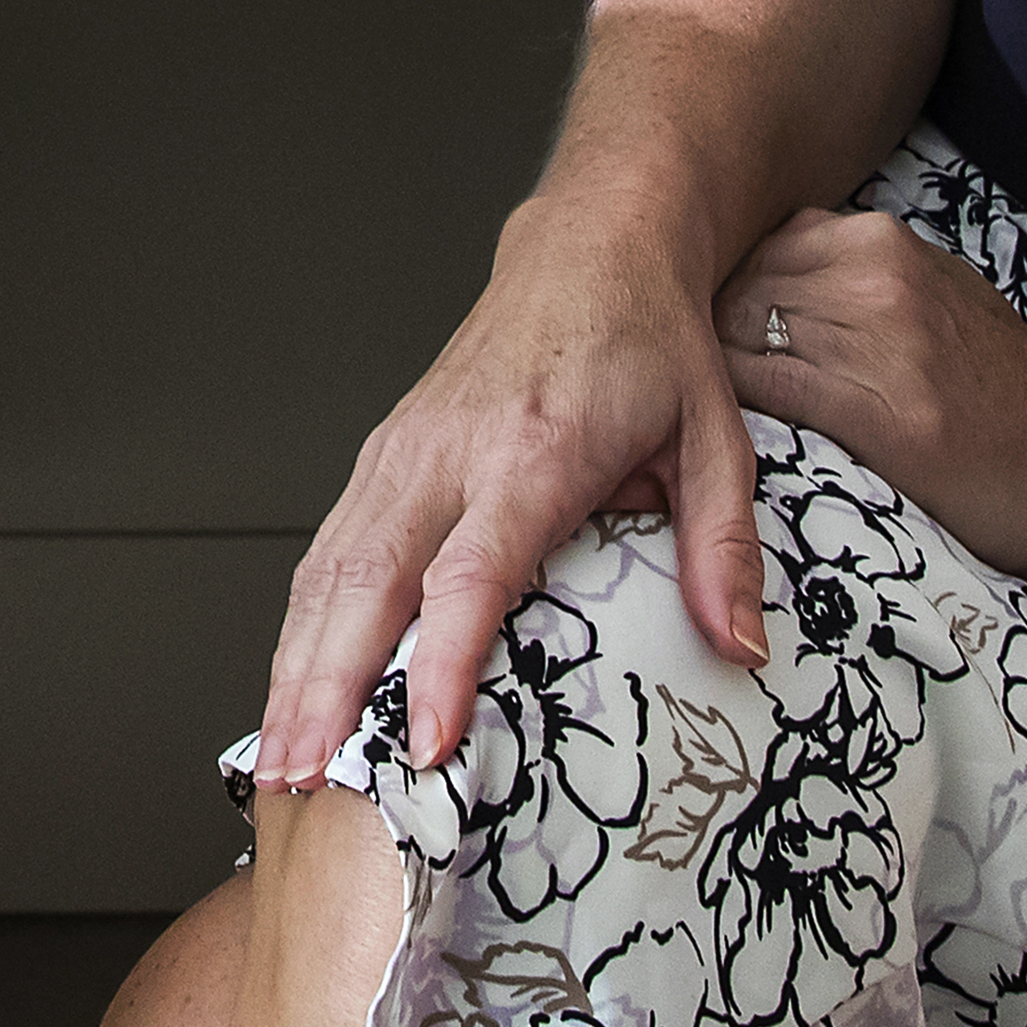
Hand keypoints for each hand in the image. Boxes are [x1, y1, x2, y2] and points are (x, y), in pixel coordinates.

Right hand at [252, 198, 758, 788]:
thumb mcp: (715, 438)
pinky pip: (329, 549)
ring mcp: (404, 450)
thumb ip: (724, 548)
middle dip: (328, 689)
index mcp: (530, 451)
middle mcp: (449, 451)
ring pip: (329, 570)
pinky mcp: (385, 453)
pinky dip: (301, 625)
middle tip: (309, 781)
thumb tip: (742, 648)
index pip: (469, 574)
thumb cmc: (649, 342)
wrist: (591, 246)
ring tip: (284, 761)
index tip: (423, 744)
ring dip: (297, 667)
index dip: (439, 664)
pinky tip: (293, 688)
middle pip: (368, 581)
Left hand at [712, 210, 1026, 588]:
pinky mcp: (875, 411)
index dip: (716, 293)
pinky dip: (731, 406)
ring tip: (692, 405)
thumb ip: (853, 272)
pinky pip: (765, 390)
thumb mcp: (934, 292)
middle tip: (680, 373)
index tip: (694, 330)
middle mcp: (876, 274)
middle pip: (736, 285)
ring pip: (739, 332)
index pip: (757, 246)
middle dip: (699, 328)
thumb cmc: (1002, 386)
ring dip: (707, 369)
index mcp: (883, 240)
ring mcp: (876, 339)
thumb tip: (768, 272)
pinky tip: (722, 431)